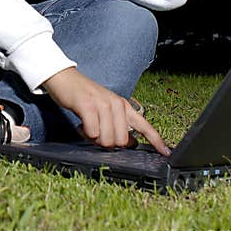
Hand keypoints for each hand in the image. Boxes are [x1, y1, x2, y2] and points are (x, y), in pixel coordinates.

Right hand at [41, 67, 170, 155]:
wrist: (64, 78)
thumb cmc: (83, 96)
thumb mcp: (106, 109)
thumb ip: (119, 125)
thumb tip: (130, 143)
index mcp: (123, 106)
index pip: (144, 126)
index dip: (156, 141)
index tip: (166, 152)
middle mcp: (116, 105)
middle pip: (121, 142)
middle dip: (107, 143)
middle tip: (96, 132)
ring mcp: (103, 105)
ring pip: (107, 140)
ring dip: (94, 139)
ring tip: (88, 126)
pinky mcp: (89, 107)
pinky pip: (93, 133)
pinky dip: (85, 133)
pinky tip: (81, 124)